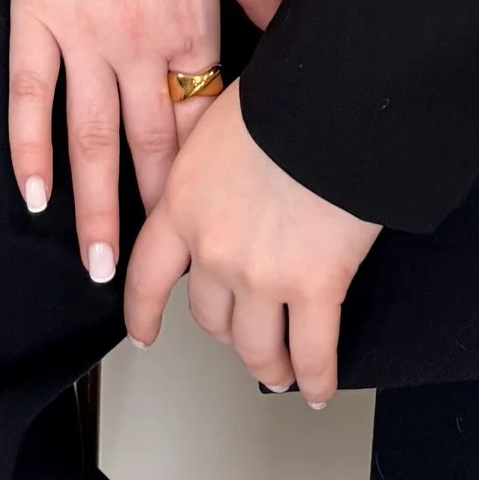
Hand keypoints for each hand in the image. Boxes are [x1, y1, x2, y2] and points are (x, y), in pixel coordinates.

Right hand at [8, 0, 284, 285]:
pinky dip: (28, 143)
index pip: (199, 122)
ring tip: (92, 265)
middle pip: (146, 145)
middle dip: (151, 217)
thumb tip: (300, 44)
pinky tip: (32, 192)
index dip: (203, 182)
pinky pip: (28, 89)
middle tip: (149, 281)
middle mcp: (136, 40)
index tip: (213, 231)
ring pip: (88, 134)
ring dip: (92, 203)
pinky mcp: (35, 9)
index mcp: (191, 23)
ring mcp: (81, 29)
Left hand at [123, 84, 379, 408]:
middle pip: (209, 316)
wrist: (334, 99)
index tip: (144, 332)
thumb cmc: (286, 90)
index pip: (147, 273)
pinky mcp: (315, 287)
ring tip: (279, 372)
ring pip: (256, 346)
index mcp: (184, 201)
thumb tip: (220, 162)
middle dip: (226, 331)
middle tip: (241, 335)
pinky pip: (312, 353)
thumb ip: (210, 154)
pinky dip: (315, 378)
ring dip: (268, 365)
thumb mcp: (222, 114)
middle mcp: (213, 248)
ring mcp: (262, 275)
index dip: (144, 312)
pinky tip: (317, 389)